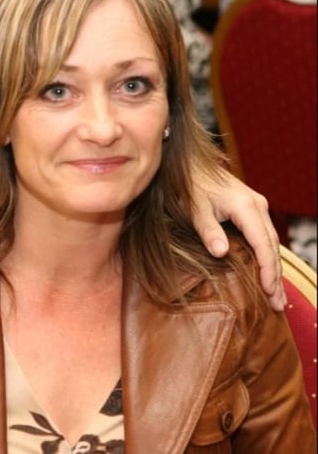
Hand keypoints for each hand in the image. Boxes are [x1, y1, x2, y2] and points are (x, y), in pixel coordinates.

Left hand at [190, 168, 285, 310]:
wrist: (191, 165)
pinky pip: (264, 237)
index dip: (268, 269)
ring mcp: (258, 207)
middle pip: (272, 247)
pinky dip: (267, 257)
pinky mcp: (252, 210)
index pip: (263, 244)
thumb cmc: (191, 186)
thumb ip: (208, 230)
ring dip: (274, 269)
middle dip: (276, 276)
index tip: (269, 291)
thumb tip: (221, 253)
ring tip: (276, 297)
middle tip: (277, 304)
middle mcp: (258, 207)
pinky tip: (267, 273)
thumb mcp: (195, 208)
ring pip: (271, 243)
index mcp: (246, 207)